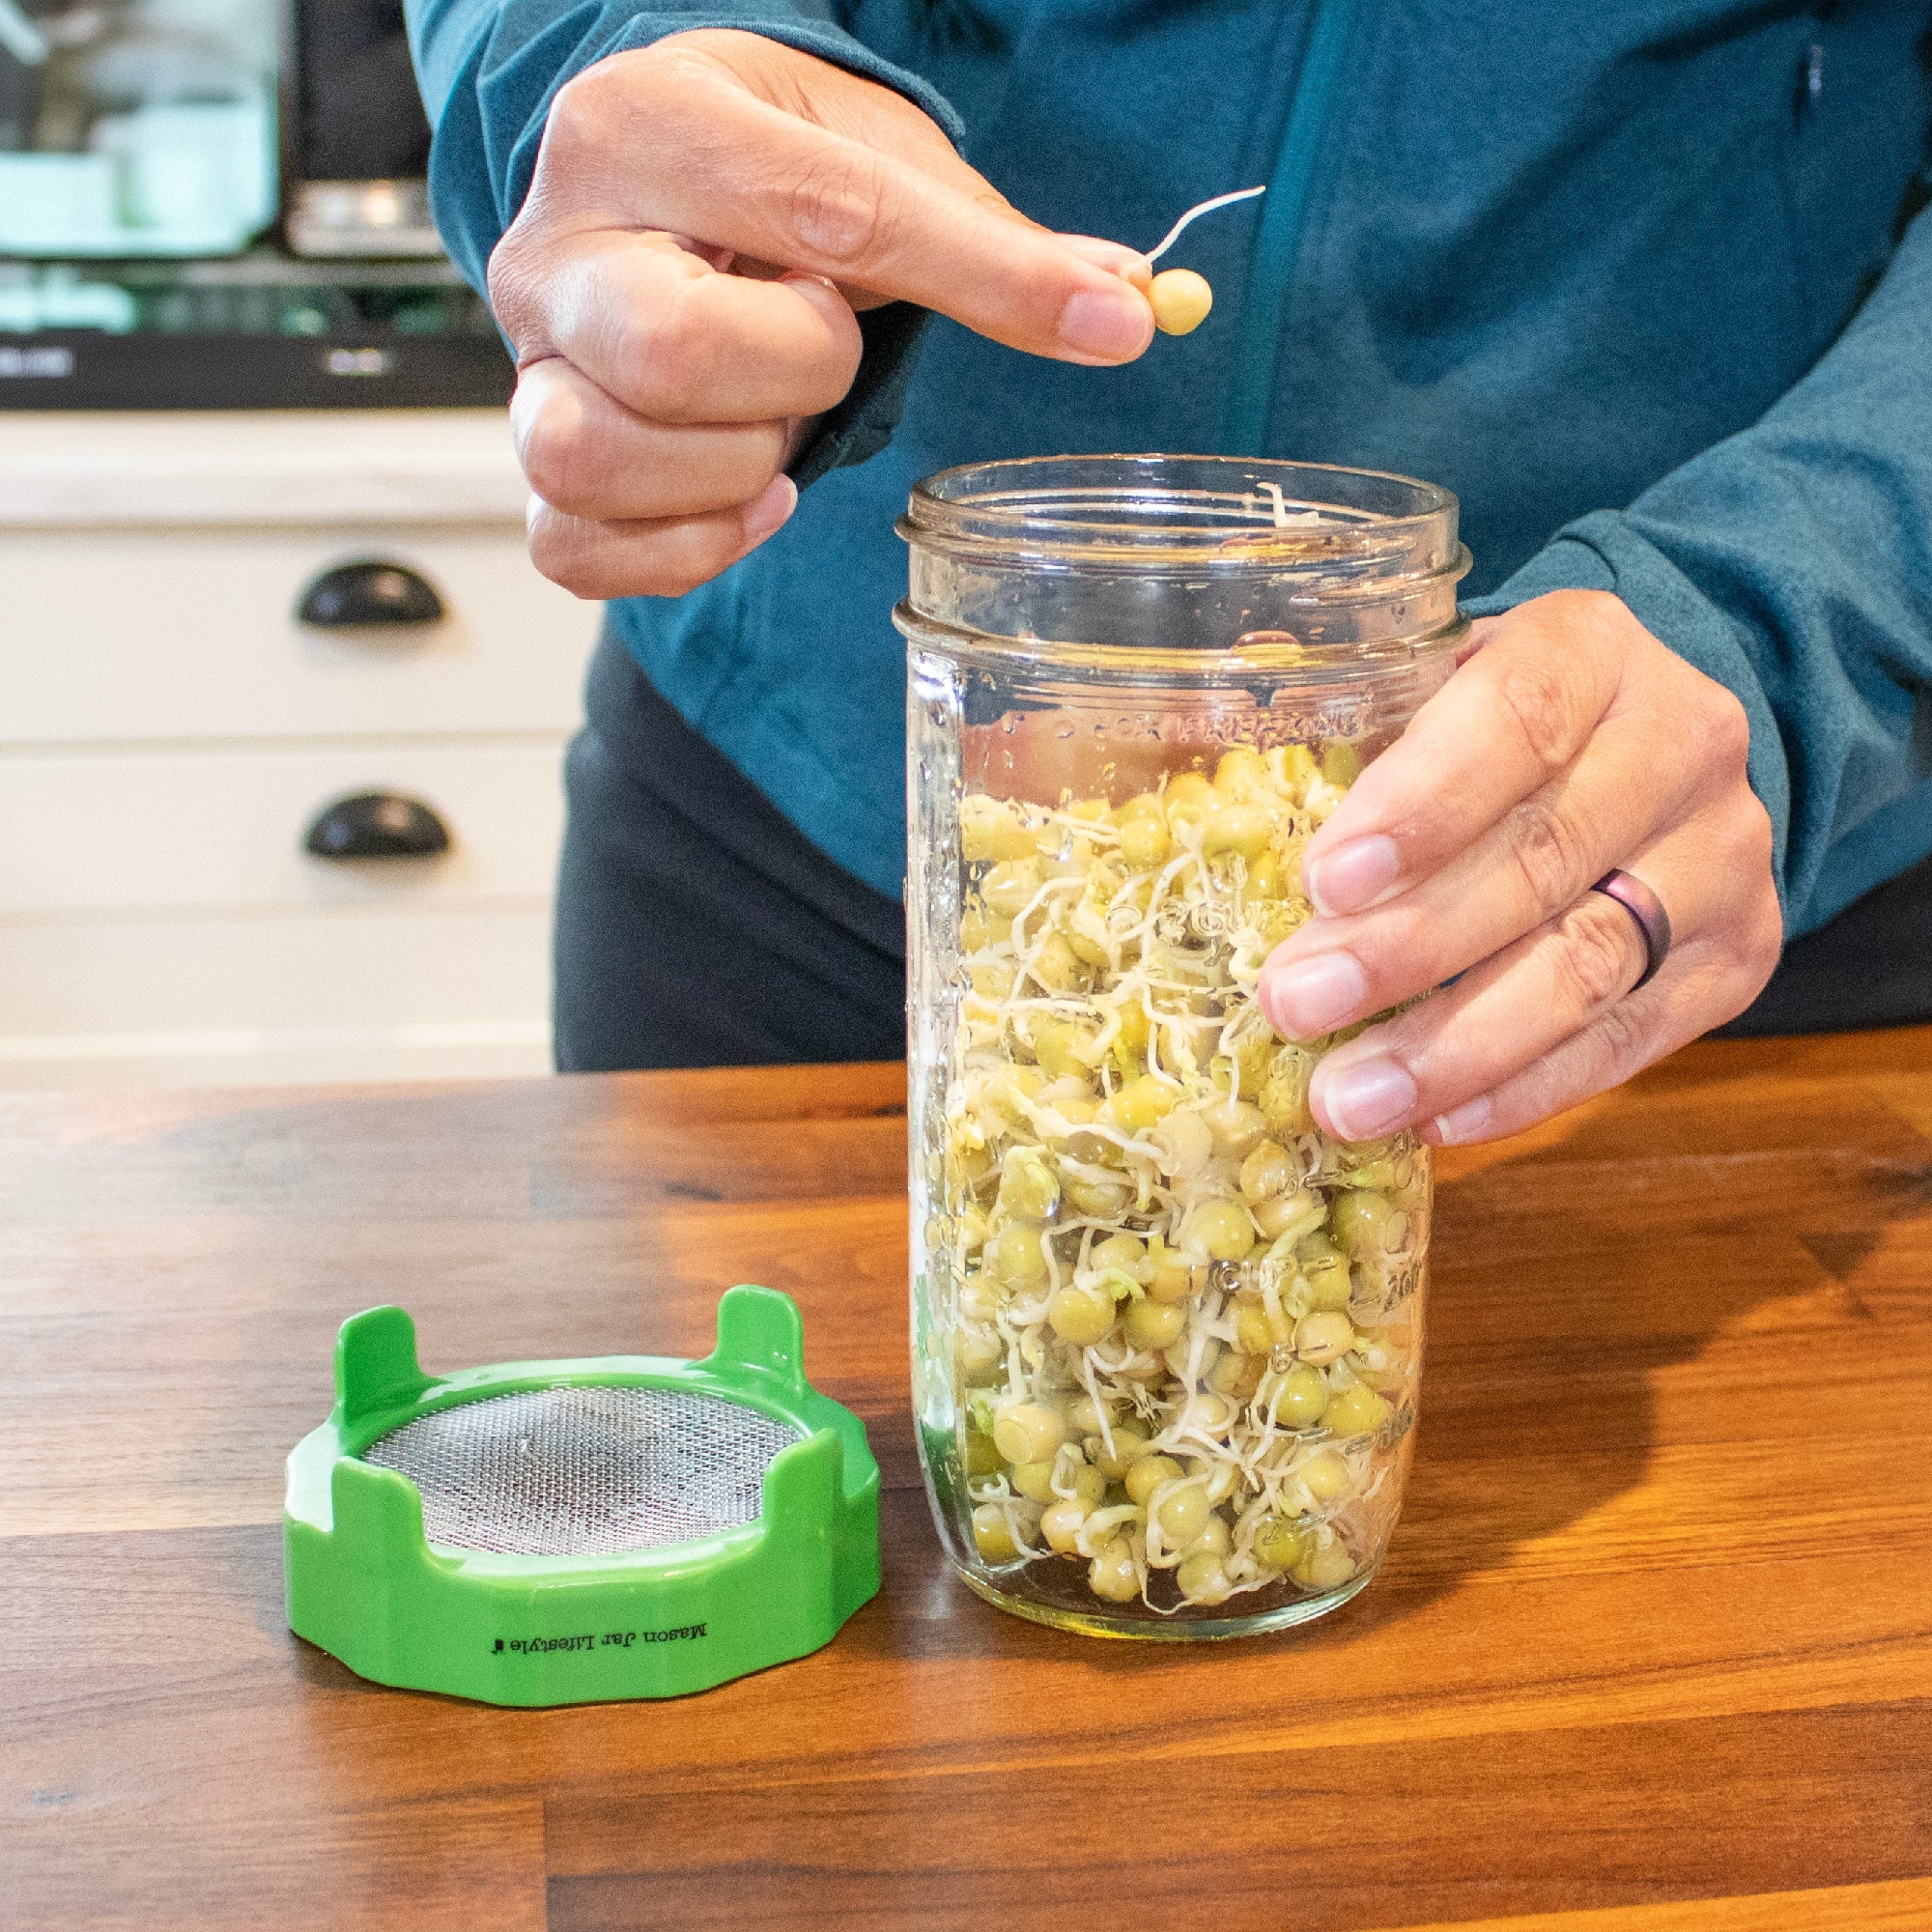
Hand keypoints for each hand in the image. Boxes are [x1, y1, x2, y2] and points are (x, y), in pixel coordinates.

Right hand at [487, 28, 1153, 599]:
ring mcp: (528, 364)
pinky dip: (683, 549)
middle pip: (671, 356)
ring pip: (599, 460)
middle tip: (821, 346)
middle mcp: (557, 245)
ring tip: (772, 414)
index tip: (1103, 322)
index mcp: (647, 124)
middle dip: (796, 376)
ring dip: (735, 468)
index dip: (983, 280)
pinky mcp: (527, 460)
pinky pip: (574, 550)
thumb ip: (986, 236)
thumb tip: (1122, 304)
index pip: (829, 216)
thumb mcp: (870, 152)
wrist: (646, 187)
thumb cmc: (756, 162)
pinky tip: (746, 499)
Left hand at [1256, 590, 1782, 1144]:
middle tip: (1295, 1006)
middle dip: (1406, 947)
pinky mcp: (1739, 955)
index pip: (1517, 716)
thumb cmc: (1493, 727)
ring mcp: (1722, 855)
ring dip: (1455, 1045)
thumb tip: (1226, 846)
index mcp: (1592, 649)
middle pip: (1542, 857)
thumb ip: (1359, 741)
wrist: (1651, 751)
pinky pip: (1630, 1039)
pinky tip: (1436, 1121)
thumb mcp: (1433, 688)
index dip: (1422, 804)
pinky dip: (1525, 1089)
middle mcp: (1681, 741)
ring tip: (1348, 1097)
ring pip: (1589, 962)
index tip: (1325, 881)